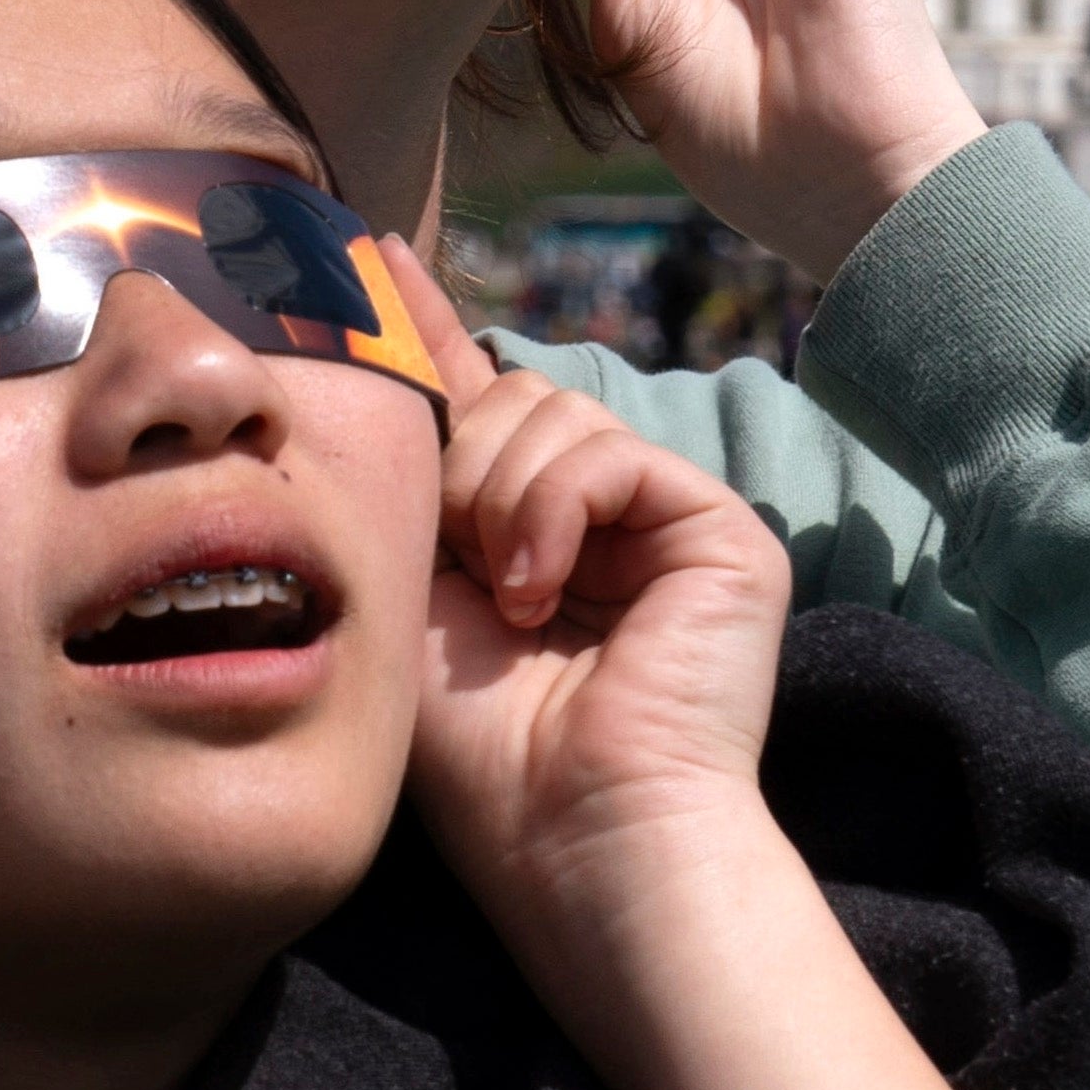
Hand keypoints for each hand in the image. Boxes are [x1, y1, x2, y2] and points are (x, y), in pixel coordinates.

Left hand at [391, 272, 795, 978]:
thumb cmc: (475, 755)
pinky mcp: (720, 532)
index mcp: (524, 534)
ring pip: (550, 416)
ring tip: (509, 603)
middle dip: (457, 471)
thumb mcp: (408, 588)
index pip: (474, 400)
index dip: (427, 327)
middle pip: (508, 400)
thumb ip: (408, 476)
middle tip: (462, 570)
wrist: (569, 836)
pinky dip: (554, 511)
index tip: (369, 254)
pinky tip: (541, 590)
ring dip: (500, 505)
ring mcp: (665, 523)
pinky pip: (608, 451)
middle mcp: (600, 520)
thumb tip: (374, 354)